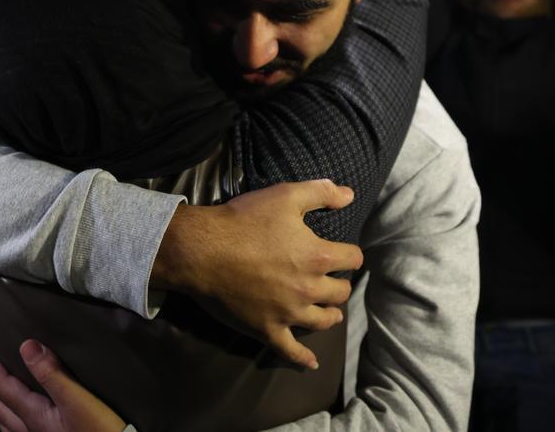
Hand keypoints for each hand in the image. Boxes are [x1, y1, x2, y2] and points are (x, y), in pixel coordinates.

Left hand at [0, 338, 124, 431]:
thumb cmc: (100, 429)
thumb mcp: (77, 399)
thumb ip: (51, 373)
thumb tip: (26, 346)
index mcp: (33, 414)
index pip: (3, 385)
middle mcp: (29, 429)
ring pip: (5, 419)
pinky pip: (15, 430)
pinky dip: (7, 419)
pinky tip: (13, 420)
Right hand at [151, 179, 361, 369]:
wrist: (201, 251)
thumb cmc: (243, 220)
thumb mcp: (285, 195)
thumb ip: (321, 192)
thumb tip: (350, 195)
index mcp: (318, 256)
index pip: (352, 259)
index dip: (350, 254)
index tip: (344, 253)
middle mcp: (309, 288)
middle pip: (340, 292)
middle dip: (339, 284)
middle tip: (331, 279)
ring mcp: (288, 313)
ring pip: (323, 321)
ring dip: (329, 315)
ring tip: (328, 311)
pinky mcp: (267, 330)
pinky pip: (290, 351)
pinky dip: (303, 358)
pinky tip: (312, 363)